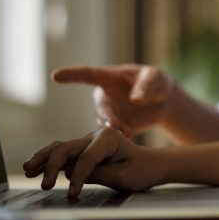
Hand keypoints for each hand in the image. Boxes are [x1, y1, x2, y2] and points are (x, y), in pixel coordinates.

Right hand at [22, 128, 162, 197]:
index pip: (86, 158)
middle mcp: (96, 136)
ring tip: (27, 169)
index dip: (77, 177)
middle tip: (45, 185)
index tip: (72, 194)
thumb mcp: (124, 176)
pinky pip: (63, 153)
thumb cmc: (142, 170)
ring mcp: (89, 142)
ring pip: (60, 148)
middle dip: (52, 166)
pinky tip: (33, 168)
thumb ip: (98, 173)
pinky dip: (48, 160)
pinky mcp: (85, 150)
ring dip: (43, 159)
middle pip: (67, 148)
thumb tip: (72, 173)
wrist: (152, 165)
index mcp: (108, 138)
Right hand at [52, 64, 174, 136]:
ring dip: (113, 132)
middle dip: (107, 117)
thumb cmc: (157, 81)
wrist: (162, 101)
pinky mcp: (115, 129)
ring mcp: (108, 114)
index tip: (55, 76)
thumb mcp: (156, 77)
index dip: (72, 75)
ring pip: (104, 125)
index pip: (88, 74)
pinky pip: (111, 137)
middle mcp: (104, 96)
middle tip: (116, 126)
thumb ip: (146, 86)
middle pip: (100, 107)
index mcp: (109, 77)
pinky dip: (117, 142)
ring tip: (127, 133)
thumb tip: (136, 99)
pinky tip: (125, 145)